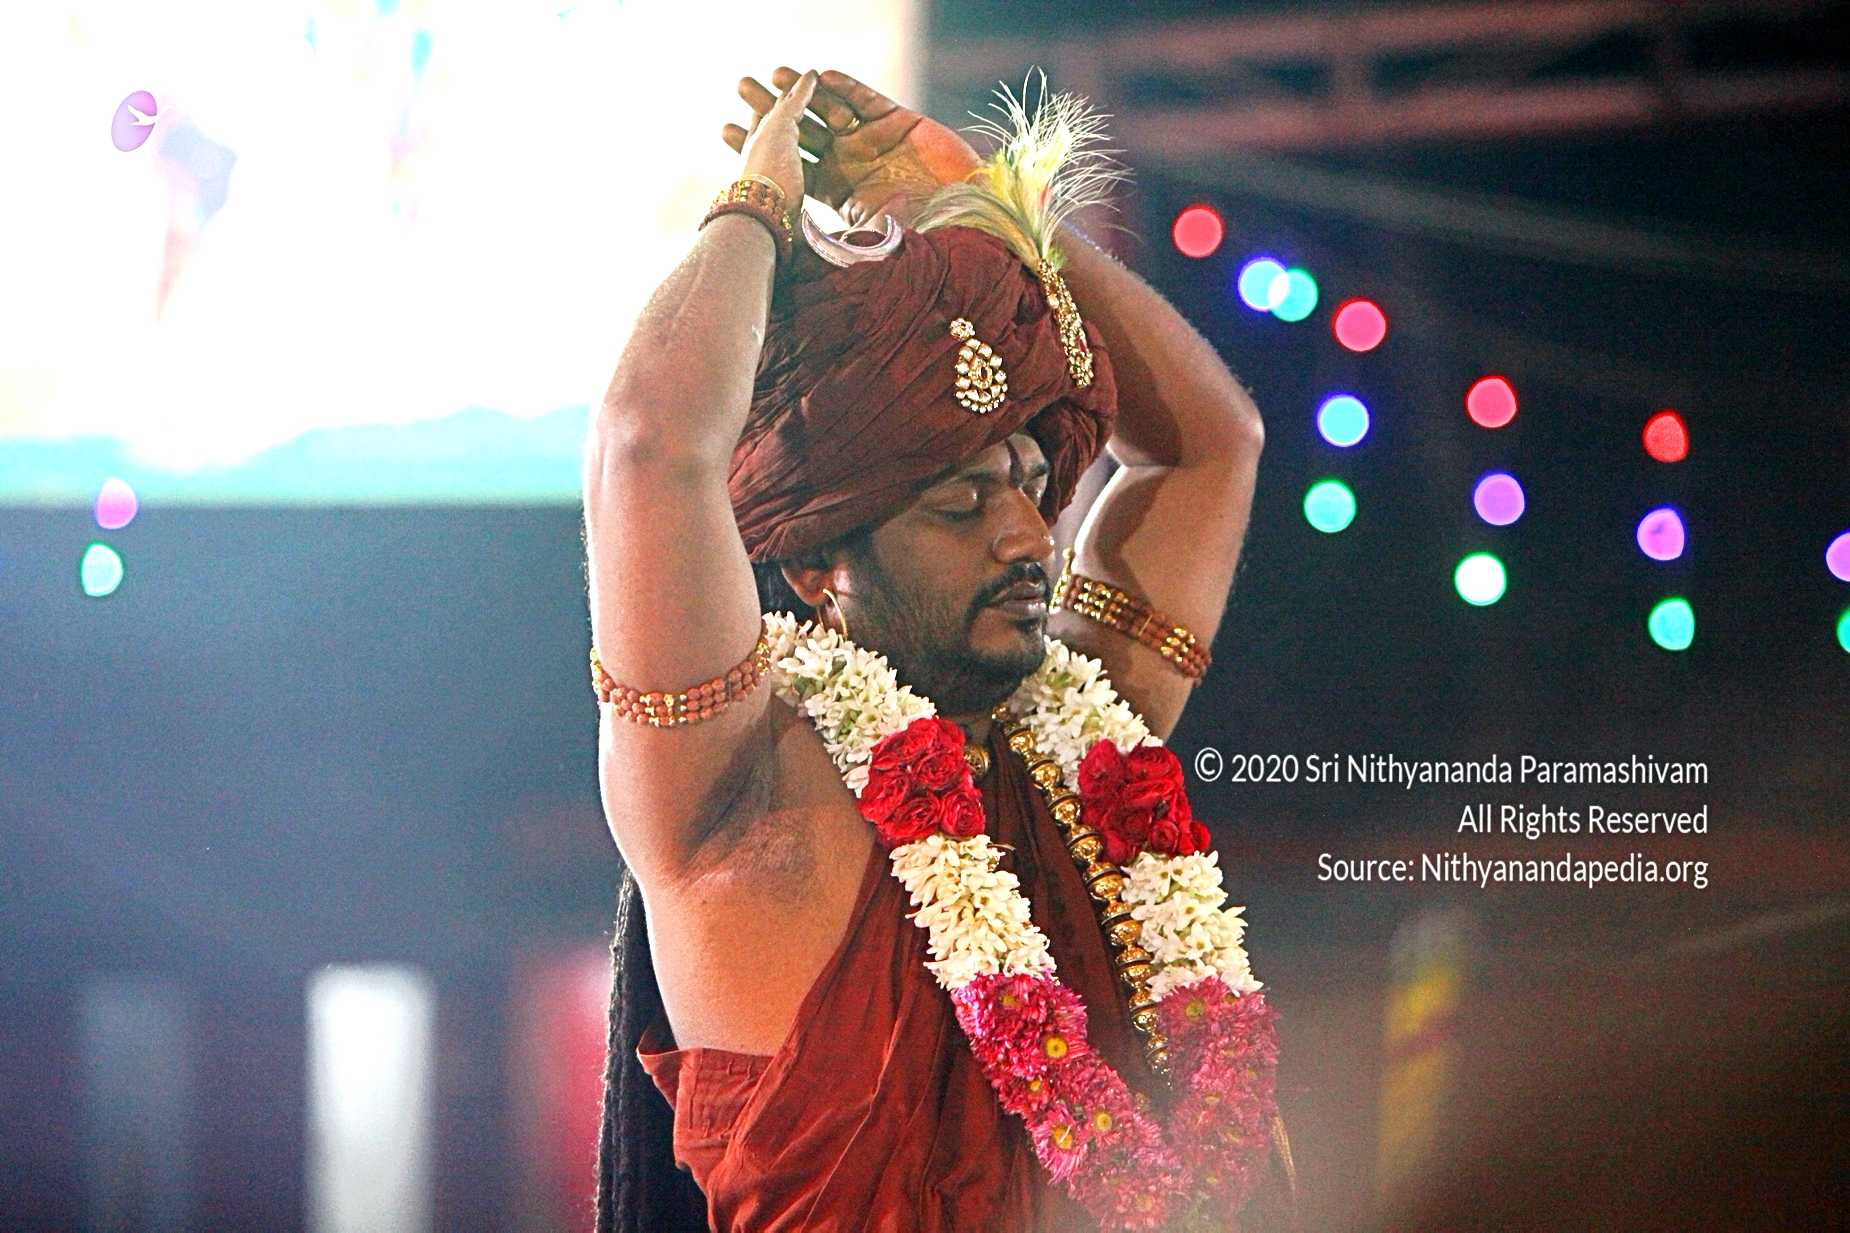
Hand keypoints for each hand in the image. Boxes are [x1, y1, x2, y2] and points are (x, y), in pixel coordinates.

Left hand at [722, 67, 983, 229]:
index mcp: (837, 189)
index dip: (760, 146)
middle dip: (771, 108)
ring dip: (803, 91)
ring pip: (830, 108)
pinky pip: (866, 99)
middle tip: (740, 87)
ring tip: (775, 73)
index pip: (790, 164)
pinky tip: (820, 77)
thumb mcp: (865, 244)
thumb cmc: (918, 241)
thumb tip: (787, 265)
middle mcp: (851, 161)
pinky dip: (845, 87)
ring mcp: (874, 139)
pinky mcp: (900, 121)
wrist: (967, 225)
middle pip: (802, 130)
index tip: (724, 129)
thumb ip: (832, 245)